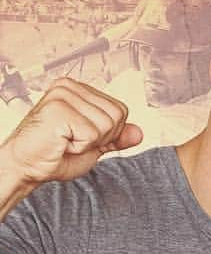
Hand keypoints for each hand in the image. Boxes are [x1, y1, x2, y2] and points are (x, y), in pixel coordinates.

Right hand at [0, 78, 141, 189]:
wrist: (28, 166)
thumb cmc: (56, 154)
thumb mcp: (94, 145)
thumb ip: (116, 137)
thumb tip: (140, 132)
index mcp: (78, 89)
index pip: (120, 110)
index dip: (109, 133)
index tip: (83, 137)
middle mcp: (69, 87)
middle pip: (118, 116)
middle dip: (102, 138)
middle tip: (74, 141)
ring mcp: (62, 95)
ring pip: (108, 125)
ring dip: (90, 143)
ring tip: (67, 141)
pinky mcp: (58, 109)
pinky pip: (93, 134)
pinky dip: (81, 147)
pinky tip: (62, 143)